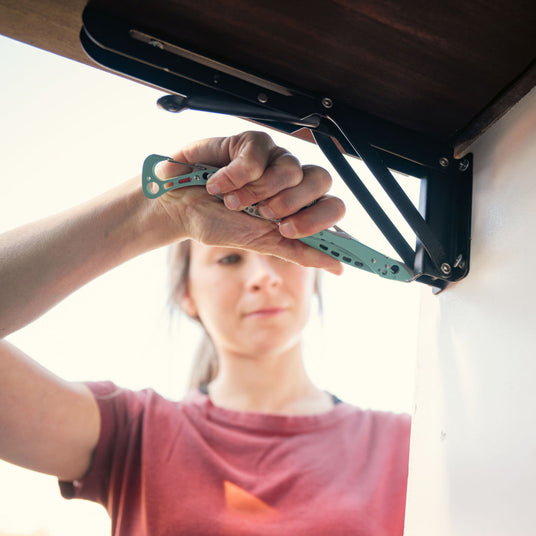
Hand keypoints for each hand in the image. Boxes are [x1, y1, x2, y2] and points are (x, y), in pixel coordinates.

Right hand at [156, 131, 345, 273]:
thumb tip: (338, 267)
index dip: (316, 218)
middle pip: (321, 181)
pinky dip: (235, 176)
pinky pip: (259, 156)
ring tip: (233, 201)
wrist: (180, 209)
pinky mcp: (253, 143)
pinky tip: (217, 183)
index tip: (286, 229)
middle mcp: (292, 182)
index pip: (333, 206)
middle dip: (290, 203)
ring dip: (258, 191)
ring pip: (292, 169)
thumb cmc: (218, 223)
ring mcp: (274, 160)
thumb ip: (300, 252)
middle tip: (262, 213)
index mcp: (299, 208)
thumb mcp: (261, 242)